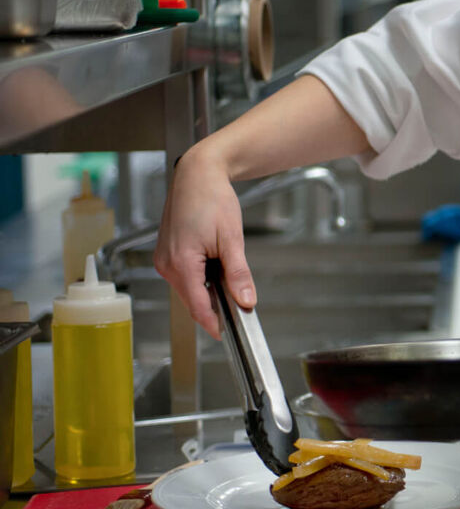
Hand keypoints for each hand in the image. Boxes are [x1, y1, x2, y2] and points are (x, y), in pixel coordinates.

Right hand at [152, 146, 255, 338]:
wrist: (198, 174)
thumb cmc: (212, 199)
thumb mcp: (232, 239)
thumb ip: (238, 273)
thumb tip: (246, 300)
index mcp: (180, 263)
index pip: (197, 306)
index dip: (214, 323)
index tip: (228, 334)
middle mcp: (166, 265)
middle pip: (193, 299)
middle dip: (215, 305)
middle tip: (241, 304)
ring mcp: (164, 259)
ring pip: (189, 288)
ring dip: (209, 289)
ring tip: (230, 276)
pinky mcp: (167, 253)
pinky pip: (185, 275)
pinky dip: (201, 277)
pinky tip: (216, 266)